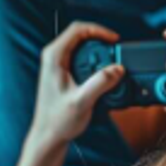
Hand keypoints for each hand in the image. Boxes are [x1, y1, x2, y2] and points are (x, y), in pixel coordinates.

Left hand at [28, 22, 124, 150]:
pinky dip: (95, 59)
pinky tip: (103, 71)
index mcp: (54, 57)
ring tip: (111, 60)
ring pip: (81, 44)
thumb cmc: (57, 120)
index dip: (99, 30)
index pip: (77, 29)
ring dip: (99, 49)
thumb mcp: (82, 101)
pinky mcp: (63, 71)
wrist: (48, 136)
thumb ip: (101, 82)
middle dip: (101, 39)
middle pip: (81, 34)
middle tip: (115, 51)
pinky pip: (81, 56)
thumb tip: (117, 68)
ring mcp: (57, 64)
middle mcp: (53, 57)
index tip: (114, 39)